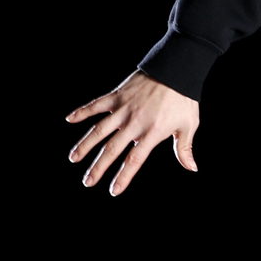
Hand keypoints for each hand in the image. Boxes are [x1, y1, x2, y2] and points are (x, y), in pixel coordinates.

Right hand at [66, 70, 199, 194]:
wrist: (176, 70)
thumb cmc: (184, 99)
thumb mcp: (189, 125)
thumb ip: (184, 148)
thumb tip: (192, 168)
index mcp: (152, 133)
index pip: (134, 160)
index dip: (124, 176)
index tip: (114, 190)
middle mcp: (134, 123)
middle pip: (112, 150)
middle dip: (98, 167)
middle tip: (87, 182)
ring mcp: (123, 109)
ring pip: (99, 130)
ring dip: (84, 144)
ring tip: (73, 158)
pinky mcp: (117, 95)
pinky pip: (96, 104)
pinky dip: (82, 111)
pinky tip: (69, 119)